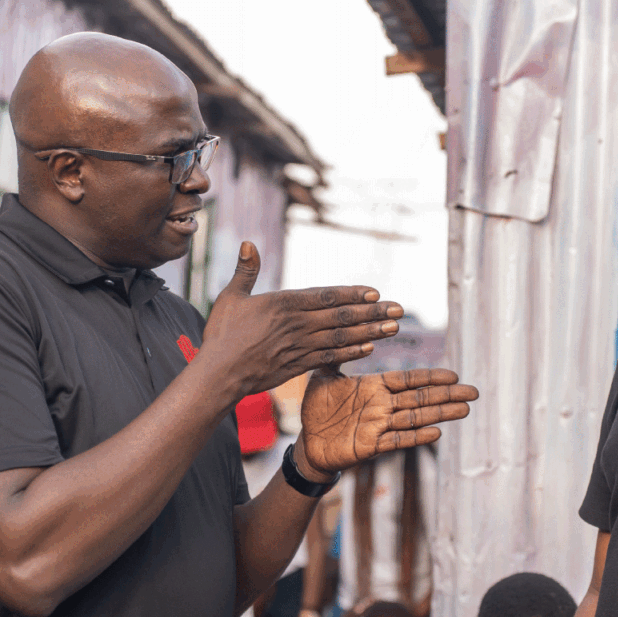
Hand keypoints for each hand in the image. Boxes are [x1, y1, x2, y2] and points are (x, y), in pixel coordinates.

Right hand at [203, 242, 403, 396]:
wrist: (218, 373)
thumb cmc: (222, 335)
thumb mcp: (232, 297)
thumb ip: (246, 271)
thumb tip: (249, 243)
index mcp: (284, 303)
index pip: (327, 296)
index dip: (353, 294)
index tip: (375, 293)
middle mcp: (297, 324)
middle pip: (342, 316)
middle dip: (373, 312)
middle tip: (399, 310)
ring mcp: (300, 346)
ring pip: (342, 337)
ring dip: (371, 332)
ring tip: (393, 328)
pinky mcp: (298, 365)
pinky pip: (331, 358)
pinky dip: (351, 353)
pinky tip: (369, 349)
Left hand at [296, 368, 478, 478]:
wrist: (307, 440)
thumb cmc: (317, 407)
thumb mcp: (322, 376)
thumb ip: (335, 355)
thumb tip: (343, 328)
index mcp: (373, 387)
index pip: (408, 380)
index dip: (430, 378)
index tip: (454, 375)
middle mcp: (381, 406)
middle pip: (420, 398)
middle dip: (447, 395)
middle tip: (473, 392)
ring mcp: (378, 426)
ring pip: (415, 418)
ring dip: (440, 414)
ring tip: (464, 410)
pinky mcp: (370, 446)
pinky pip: (397, 440)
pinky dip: (416, 437)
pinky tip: (436, 432)